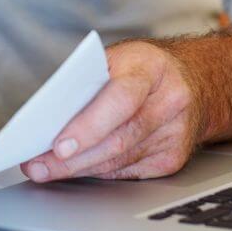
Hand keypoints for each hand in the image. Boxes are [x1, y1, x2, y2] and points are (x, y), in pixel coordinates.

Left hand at [22, 41, 201, 182]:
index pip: (120, 99)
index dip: (88, 126)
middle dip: (74, 157)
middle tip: (39, 165)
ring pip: (121, 159)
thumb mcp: (115, 59)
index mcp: (149, 67)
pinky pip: (129, 170)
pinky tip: (77, 169)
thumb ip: (87, 82)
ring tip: (47, 169)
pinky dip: (99, 171)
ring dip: (80, 168)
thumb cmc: (140, 68)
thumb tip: (48, 116)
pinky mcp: (173, 157)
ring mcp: (175, 132)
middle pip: (119, 138)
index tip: (58, 145)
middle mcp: (169, 100)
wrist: (192, 80)